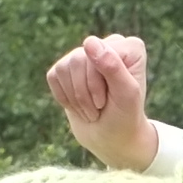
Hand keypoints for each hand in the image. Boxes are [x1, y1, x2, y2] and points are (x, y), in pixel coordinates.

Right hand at [44, 35, 155, 168]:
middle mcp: (109, 44)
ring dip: (76, 98)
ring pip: (65, 66)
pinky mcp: (67, 67)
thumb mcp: (125, 96)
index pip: (98, 54)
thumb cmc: (124, 118)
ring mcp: (86, 54)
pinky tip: (78, 106)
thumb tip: (89, 42)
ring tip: (91, 109)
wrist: (111, 139)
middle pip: (79, 59)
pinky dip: (64, 97)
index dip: (98, 83)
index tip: (110, 101)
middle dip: (85, 93)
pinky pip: (54, 75)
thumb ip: (113, 67)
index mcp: (129, 47)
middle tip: (99, 109)